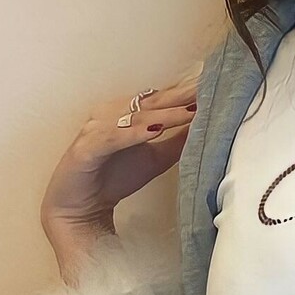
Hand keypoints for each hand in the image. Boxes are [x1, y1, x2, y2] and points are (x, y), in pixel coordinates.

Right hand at [39, 72, 199, 233]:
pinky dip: (132, 134)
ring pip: (134, 118)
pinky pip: (111, 138)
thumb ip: (178, 141)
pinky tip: (153, 131)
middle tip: (207, 89)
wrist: (80, 209)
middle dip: (181, 96)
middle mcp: (111, 114)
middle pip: (151, 102)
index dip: (187, 93)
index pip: (162, 98)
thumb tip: (207, 125)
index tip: (214, 86)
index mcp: (127, 113)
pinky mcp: (85, 149)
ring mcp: (96, 129)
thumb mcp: (156, 158)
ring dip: (163, 114)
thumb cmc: (115, 178)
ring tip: (189, 112)